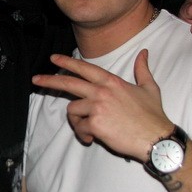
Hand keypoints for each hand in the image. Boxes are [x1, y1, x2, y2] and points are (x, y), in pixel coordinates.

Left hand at [32, 50, 172, 160]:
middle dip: (49, 80)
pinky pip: (79, 127)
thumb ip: (143, 69)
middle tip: (35, 80)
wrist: (155, 138)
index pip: (84, 68)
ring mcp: (97, 107)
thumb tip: (144, 53)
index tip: (54, 59)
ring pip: (73, 110)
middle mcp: (102, 91)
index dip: (68, 63)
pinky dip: (83, 134)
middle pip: (69, 83)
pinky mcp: (95, 123)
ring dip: (78, 121)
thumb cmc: (153, 115)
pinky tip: (94, 138)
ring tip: (91, 129)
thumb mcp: (150, 87)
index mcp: (112, 82)